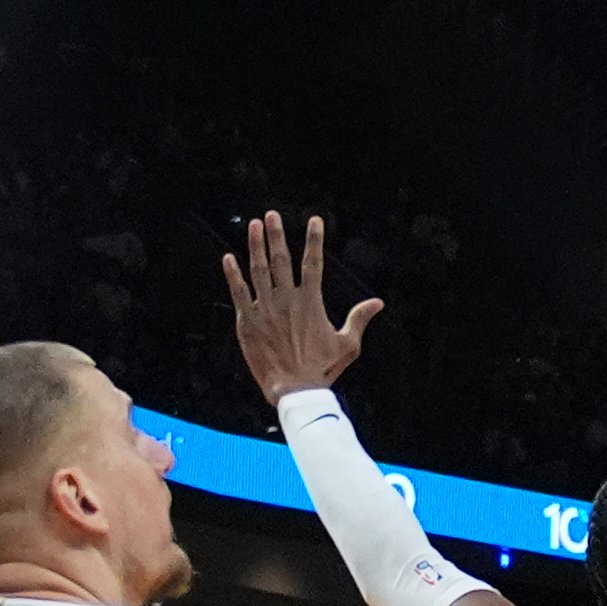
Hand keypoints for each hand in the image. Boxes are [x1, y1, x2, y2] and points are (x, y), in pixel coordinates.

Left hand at [224, 211, 384, 404]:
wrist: (295, 390)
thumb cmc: (322, 369)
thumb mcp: (348, 344)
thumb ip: (359, 318)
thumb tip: (378, 302)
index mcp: (311, 302)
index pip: (314, 262)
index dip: (314, 239)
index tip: (315, 220)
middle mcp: (287, 300)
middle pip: (282, 259)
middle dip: (277, 235)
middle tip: (272, 214)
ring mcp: (265, 309)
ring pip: (258, 270)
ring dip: (255, 246)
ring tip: (254, 225)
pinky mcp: (248, 322)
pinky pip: (239, 293)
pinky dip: (233, 275)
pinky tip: (228, 258)